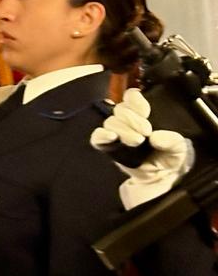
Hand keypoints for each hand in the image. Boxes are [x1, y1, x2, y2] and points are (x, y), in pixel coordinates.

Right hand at [89, 88, 195, 208]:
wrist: (160, 179)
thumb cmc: (170, 157)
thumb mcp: (179, 146)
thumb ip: (172, 140)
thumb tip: (156, 137)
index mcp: (144, 114)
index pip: (132, 97)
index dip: (135, 101)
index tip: (145, 111)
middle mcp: (127, 121)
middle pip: (120, 109)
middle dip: (132, 120)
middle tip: (145, 133)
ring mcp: (116, 133)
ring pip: (110, 122)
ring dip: (123, 130)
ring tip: (137, 142)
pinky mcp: (107, 147)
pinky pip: (97, 137)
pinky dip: (102, 136)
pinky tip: (112, 138)